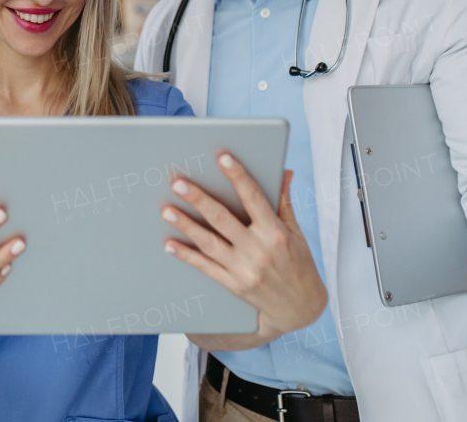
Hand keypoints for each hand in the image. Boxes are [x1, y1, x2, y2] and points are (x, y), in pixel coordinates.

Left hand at [162, 154, 326, 350]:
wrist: (300, 308)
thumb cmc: (299, 265)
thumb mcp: (297, 233)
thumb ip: (284, 203)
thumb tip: (285, 172)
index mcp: (276, 233)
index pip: (254, 198)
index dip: (238, 176)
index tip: (223, 158)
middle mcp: (259, 251)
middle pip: (223, 220)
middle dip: (199, 200)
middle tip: (179, 183)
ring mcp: (244, 270)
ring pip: (209, 243)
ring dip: (186, 225)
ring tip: (167, 210)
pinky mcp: (234, 285)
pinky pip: (205, 267)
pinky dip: (186, 255)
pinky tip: (170, 244)